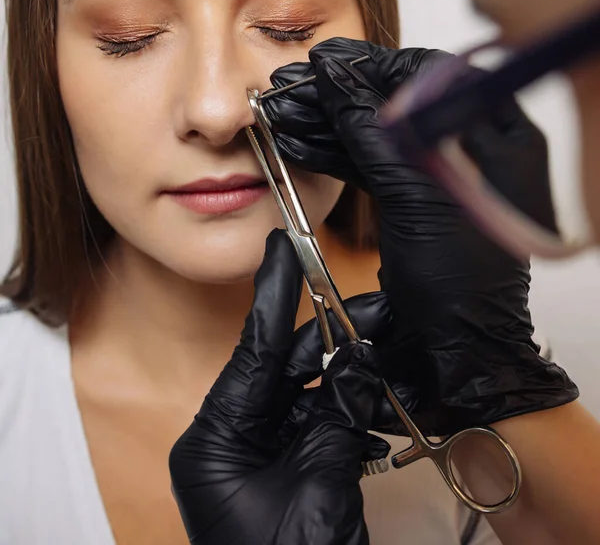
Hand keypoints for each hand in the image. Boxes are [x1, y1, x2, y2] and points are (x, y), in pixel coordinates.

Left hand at [169, 230, 388, 544]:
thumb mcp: (316, 493)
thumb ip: (338, 423)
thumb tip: (359, 366)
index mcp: (214, 440)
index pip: (250, 351)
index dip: (271, 295)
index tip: (282, 250)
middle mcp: (232, 439)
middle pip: (284, 367)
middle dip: (331, 337)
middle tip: (370, 310)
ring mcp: (261, 453)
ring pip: (308, 392)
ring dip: (348, 372)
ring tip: (383, 345)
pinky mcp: (289, 465)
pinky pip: (320, 420)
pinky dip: (350, 406)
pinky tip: (377, 388)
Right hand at [262, 37, 577, 434]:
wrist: (452, 350)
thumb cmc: (458, 284)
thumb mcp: (416, 198)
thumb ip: (375, 134)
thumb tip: (337, 76)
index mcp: (494, 137)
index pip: (431, 75)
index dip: (374, 65)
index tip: (326, 63)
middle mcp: (465, 151)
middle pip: (395, 103)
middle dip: (339, 95)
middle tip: (289, 87)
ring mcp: (434, 178)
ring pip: (375, 135)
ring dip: (327, 124)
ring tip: (281, 114)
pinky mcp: (409, 204)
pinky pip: (368, 167)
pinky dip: (333, 155)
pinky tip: (298, 144)